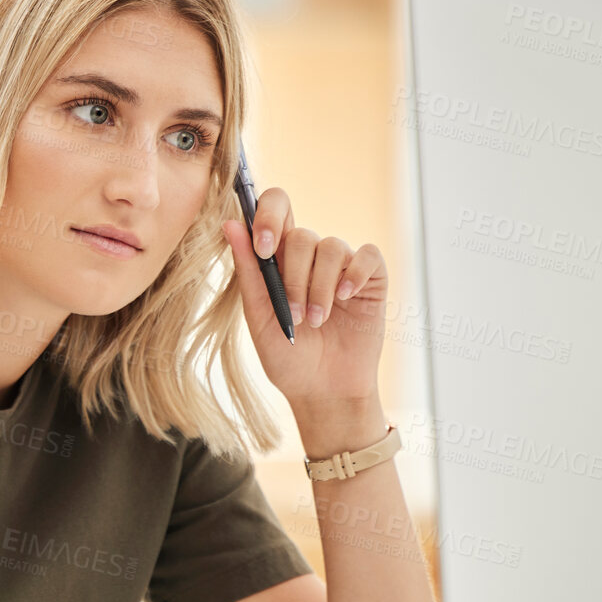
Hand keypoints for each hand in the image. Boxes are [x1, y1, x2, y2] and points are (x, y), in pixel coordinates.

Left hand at [224, 186, 386, 409]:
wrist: (323, 392)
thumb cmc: (288, 358)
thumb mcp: (259, 318)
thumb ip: (247, 271)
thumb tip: (229, 223)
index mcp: (279, 260)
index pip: (276, 209)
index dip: (268, 215)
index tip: (263, 247)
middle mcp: (310, 257)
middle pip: (301, 235)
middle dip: (294, 277)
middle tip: (294, 315)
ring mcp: (342, 266)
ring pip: (331, 247)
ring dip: (320, 287)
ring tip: (316, 321)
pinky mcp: (371, 279)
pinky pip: (367, 254)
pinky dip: (355, 273)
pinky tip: (346, 297)